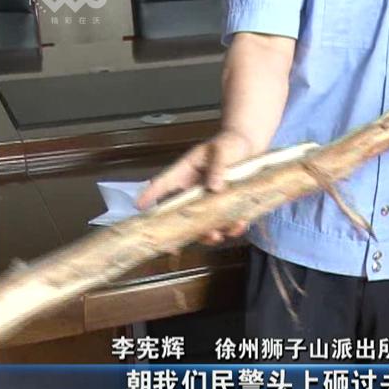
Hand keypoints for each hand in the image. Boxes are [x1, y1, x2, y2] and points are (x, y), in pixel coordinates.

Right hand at [136, 129, 260, 244]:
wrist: (250, 145)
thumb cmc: (229, 143)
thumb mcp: (221, 151)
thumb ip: (217, 167)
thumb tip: (214, 187)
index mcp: (185, 172)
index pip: (163, 184)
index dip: (150, 195)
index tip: (139, 207)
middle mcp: (193, 190)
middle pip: (180, 213)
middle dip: (182, 230)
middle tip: (179, 244)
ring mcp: (209, 200)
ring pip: (202, 224)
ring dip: (208, 234)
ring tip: (218, 235)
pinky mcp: (226, 206)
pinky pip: (226, 222)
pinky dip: (232, 228)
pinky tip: (239, 225)